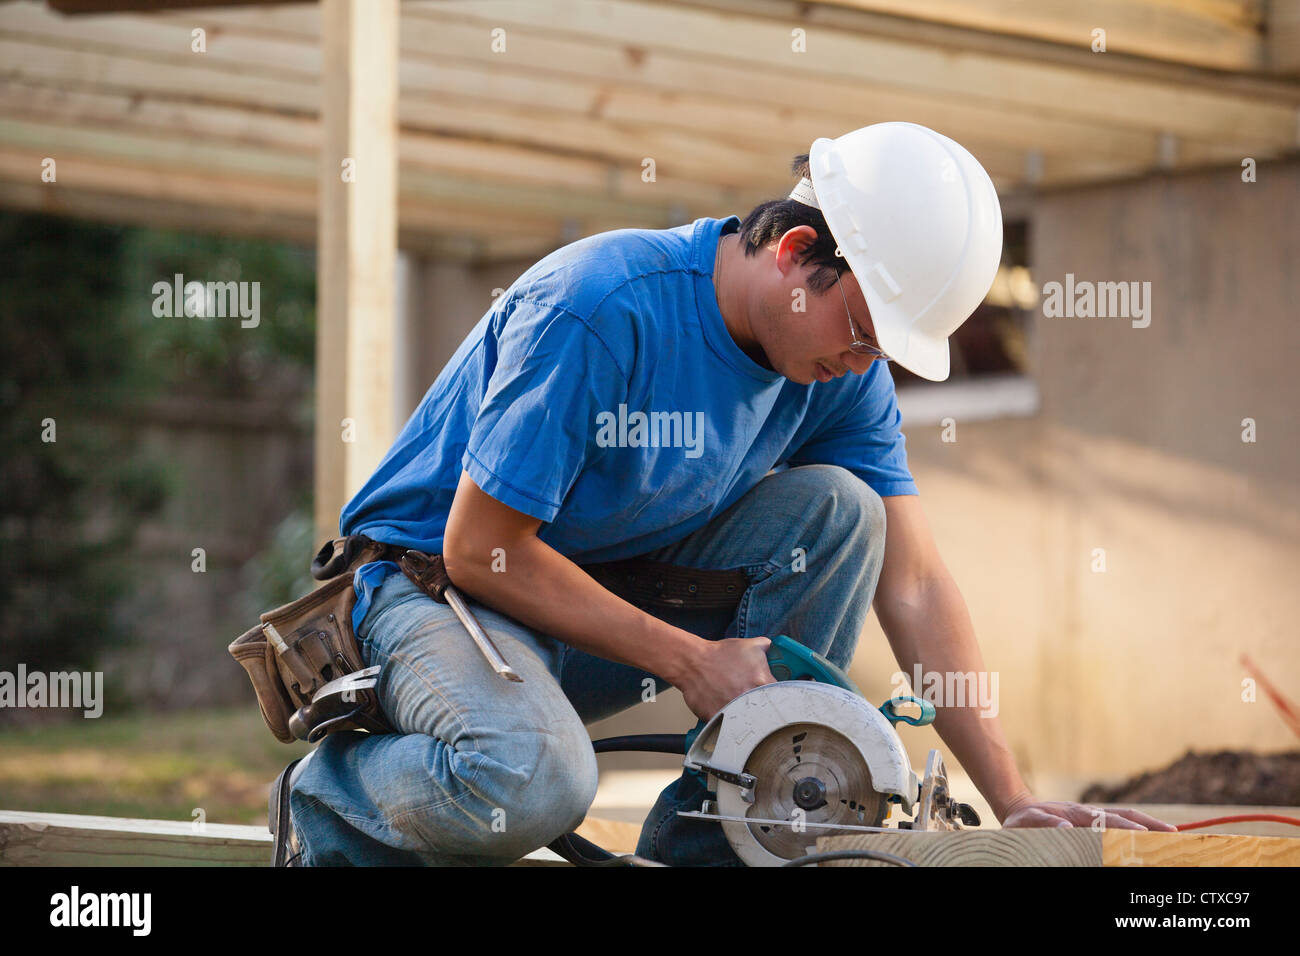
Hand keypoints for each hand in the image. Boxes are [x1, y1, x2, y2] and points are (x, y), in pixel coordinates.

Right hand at [675, 636, 776, 721]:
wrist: (692, 662)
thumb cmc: (719, 655)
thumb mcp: (750, 645)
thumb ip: (768, 648)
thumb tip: (776, 651)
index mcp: (763, 682)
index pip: (785, 697)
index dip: (782, 698)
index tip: (778, 698)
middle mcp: (752, 699)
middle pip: (768, 712)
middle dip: (764, 708)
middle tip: (757, 702)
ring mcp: (736, 711)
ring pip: (750, 721)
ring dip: (747, 716)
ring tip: (738, 705)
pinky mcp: (721, 719)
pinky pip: (730, 725)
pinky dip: (730, 720)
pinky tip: (726, 709)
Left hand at [1001, 797, 1177, 831]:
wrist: (1019, 808)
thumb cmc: (1022, 820)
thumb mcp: (1027, 824)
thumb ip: (1045, 825)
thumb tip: (1067, 828)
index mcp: (1077, 815)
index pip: (1108, 821)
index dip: (1126, 827)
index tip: (1143, 833)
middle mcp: (1090, 814)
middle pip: (1126, 817)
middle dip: (1149, 824)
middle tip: (1173, 834)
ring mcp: (1093, 818)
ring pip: (1126, 819)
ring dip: (1147, 825)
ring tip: (1171, 834)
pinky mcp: (1093, 823)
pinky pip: (1118, 825)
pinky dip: (1136, 828)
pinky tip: (1149, 838)